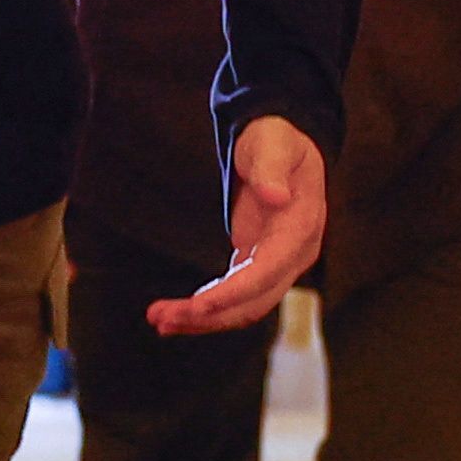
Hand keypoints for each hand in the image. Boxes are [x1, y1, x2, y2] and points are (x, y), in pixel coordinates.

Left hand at [148, 115, 327, 335]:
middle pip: (253, 301)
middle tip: (163, 318)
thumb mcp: (273, 145)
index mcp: (301, 229)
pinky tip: (176, 313)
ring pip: (241, 307)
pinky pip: (233, 296)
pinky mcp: (257, 263)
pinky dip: (206, 307)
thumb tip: (277, 195)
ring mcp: (277, 263)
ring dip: (201, 319)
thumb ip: (272, 169)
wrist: (281, 141)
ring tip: (159, 320)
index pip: (267, 273)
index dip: (233, 294)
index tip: (199, 305)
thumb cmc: (277, 139)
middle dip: (208, 315)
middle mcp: (294, 255)